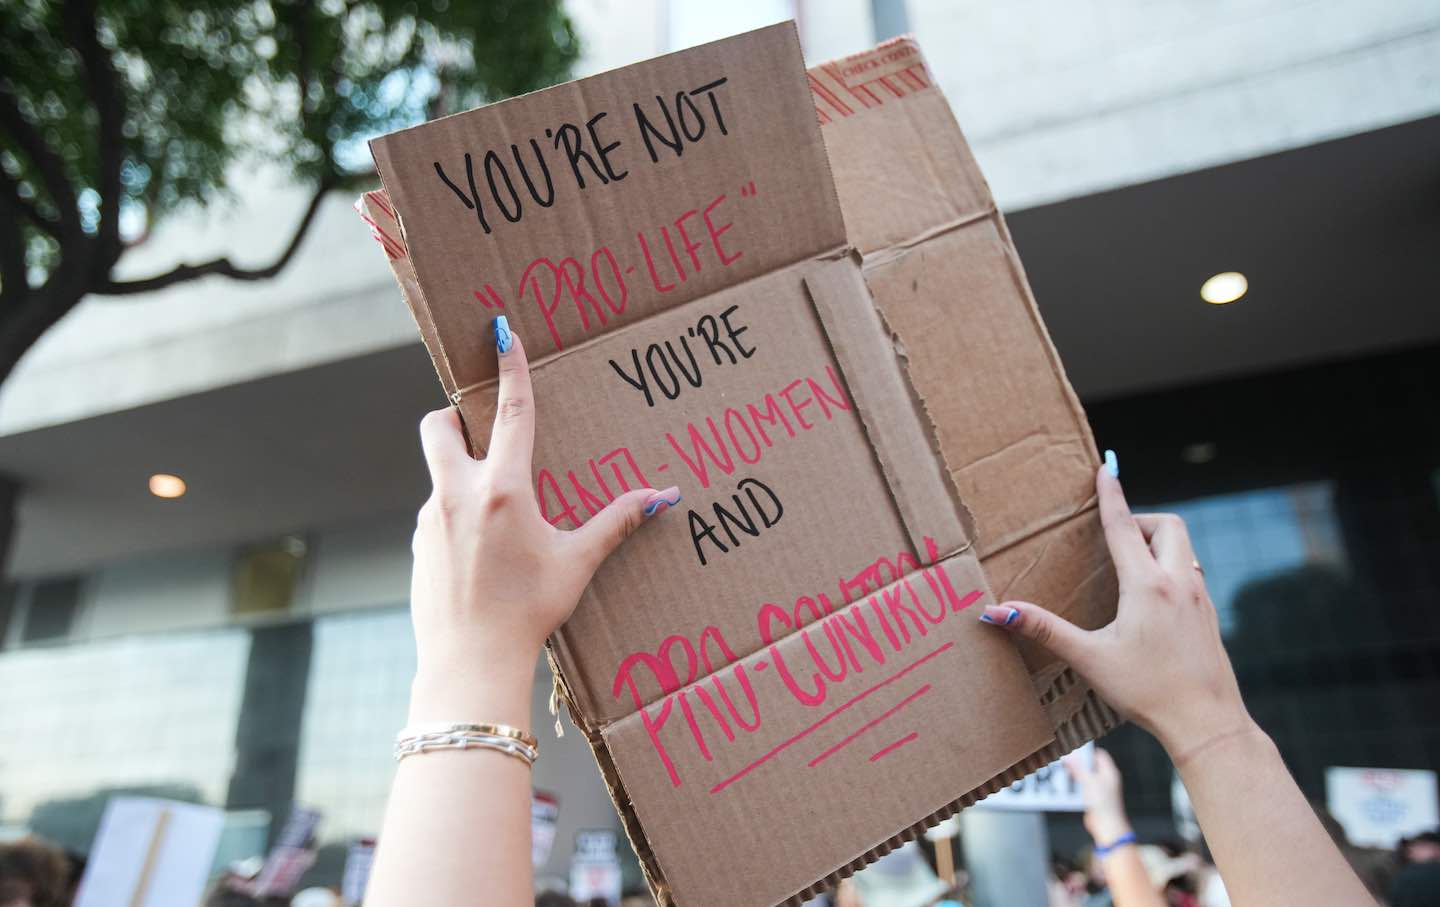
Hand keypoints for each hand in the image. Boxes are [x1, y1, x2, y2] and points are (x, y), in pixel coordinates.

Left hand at [409, 318, 679, 688]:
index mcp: (503, 490)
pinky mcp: (416, 545)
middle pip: (438, 426)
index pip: (511, 413)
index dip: (511, 370)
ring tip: (497, 515)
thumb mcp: (577, 564)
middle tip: (480, 431)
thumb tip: (664, 496)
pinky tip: (480, 554)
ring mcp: (429, 519)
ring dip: (462, 475)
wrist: (469, 662)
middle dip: (453, 415)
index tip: (502, 333)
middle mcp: (458, 494)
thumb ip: (616, 523)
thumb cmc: (528, 612)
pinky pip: (436, 513)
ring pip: (438, 474)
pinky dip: (455, 516)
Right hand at [979, 461, 1252, 758]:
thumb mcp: (1090, 659)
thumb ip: (1044, 630)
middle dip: (1141, 520)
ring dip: (1157, 544)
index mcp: (1148, 586)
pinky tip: (1154, 599)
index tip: (1106, 468)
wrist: (1208, 723)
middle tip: (1114, 537)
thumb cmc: (1148, 692)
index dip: (1111, 495)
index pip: (1124, 526)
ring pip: (1183, 548)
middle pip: (1167, 526)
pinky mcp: (1209, 616)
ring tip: (1129, 565)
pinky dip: (1171, 568)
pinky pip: (1191, 573)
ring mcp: (1200, 599)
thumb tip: (998, 612)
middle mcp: (1179, 583)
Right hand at [1066, 748, 1130, 843]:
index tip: (1074, 751)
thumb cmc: (1104, 805)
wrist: (1106, 826)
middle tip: (1067, 763)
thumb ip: (1079, 768)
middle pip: (1091, 766)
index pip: (1099, 754)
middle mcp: (1106, 780)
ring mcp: (1100, 790)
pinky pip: (1083, 789)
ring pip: (1085, 777)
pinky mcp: (1094, 799)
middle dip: (1078, 765)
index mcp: (1109, 772)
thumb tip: (1070, 757)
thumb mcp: (1089, 782)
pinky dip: (1076, 788)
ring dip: (1075, 777)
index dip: (1087, 751)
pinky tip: (1069, 790)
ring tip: (1066, 776)